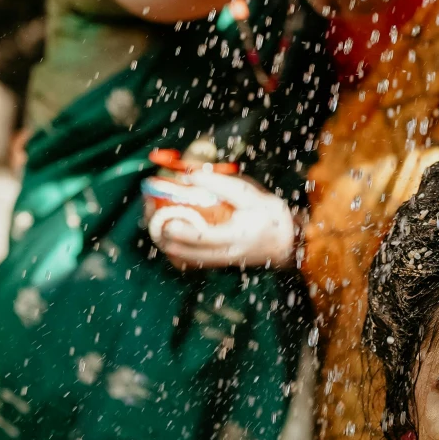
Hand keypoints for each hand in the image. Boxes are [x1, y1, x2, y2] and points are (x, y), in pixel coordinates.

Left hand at [146, 172, 295, 270]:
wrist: (286, 241)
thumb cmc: (269, 214)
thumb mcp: (250, 194)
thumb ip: (221, 185)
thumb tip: (189, 175)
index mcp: (238, 236)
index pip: (206, 238)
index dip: (184, 232)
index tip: (168, 221)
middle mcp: (229, 254)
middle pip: (191, 254)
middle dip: (168, 239)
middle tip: (153, 220)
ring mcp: (223, 262)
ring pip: (189, 261)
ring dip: (169, 245)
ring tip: (154, 226)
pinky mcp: (220, 264)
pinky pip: (193, 262)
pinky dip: (178, 252)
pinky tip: (167, 237)